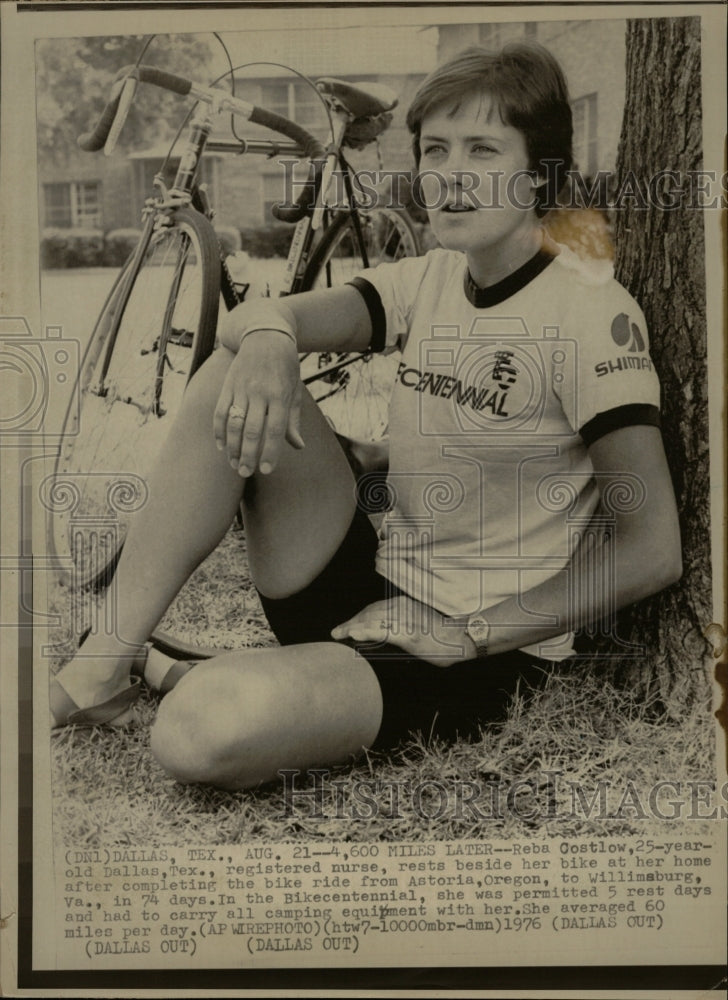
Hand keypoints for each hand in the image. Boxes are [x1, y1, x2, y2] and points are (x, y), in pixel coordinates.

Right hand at [213, 330, 303, 476]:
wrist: (265, 335)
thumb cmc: (285, 367)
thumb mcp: (294, 391)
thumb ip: (293, 420)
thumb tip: (298, 446)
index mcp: (280, 395)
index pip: (275, 430)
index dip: (270, 452)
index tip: (266, 470)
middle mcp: (260, 392)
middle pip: (252, 430)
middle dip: (248, 455)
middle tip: (246, 473)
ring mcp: (241, 389)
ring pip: (234, 423)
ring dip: (232, 447)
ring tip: (234, 464)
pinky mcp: (227, 385)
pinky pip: (220, 412)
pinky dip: (218, 431)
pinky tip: (221, 446)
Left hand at [331, 596, 475, 666]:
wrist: (460, 640)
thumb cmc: (441, 636)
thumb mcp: (418, 622)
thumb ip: (401, 622)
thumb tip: (382, 630)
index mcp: (404, 604)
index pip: (374, 609)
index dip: (358, 616)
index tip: (347, 625)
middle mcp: (402, 608)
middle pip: (370, 614)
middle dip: (352, 622)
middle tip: (337, 631)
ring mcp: (404, 620)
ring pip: (372, 621)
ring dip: (353, 627)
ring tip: (339, 633)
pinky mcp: (407, 633)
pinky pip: (382, 631)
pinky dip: (365, 631)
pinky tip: (353, 634)